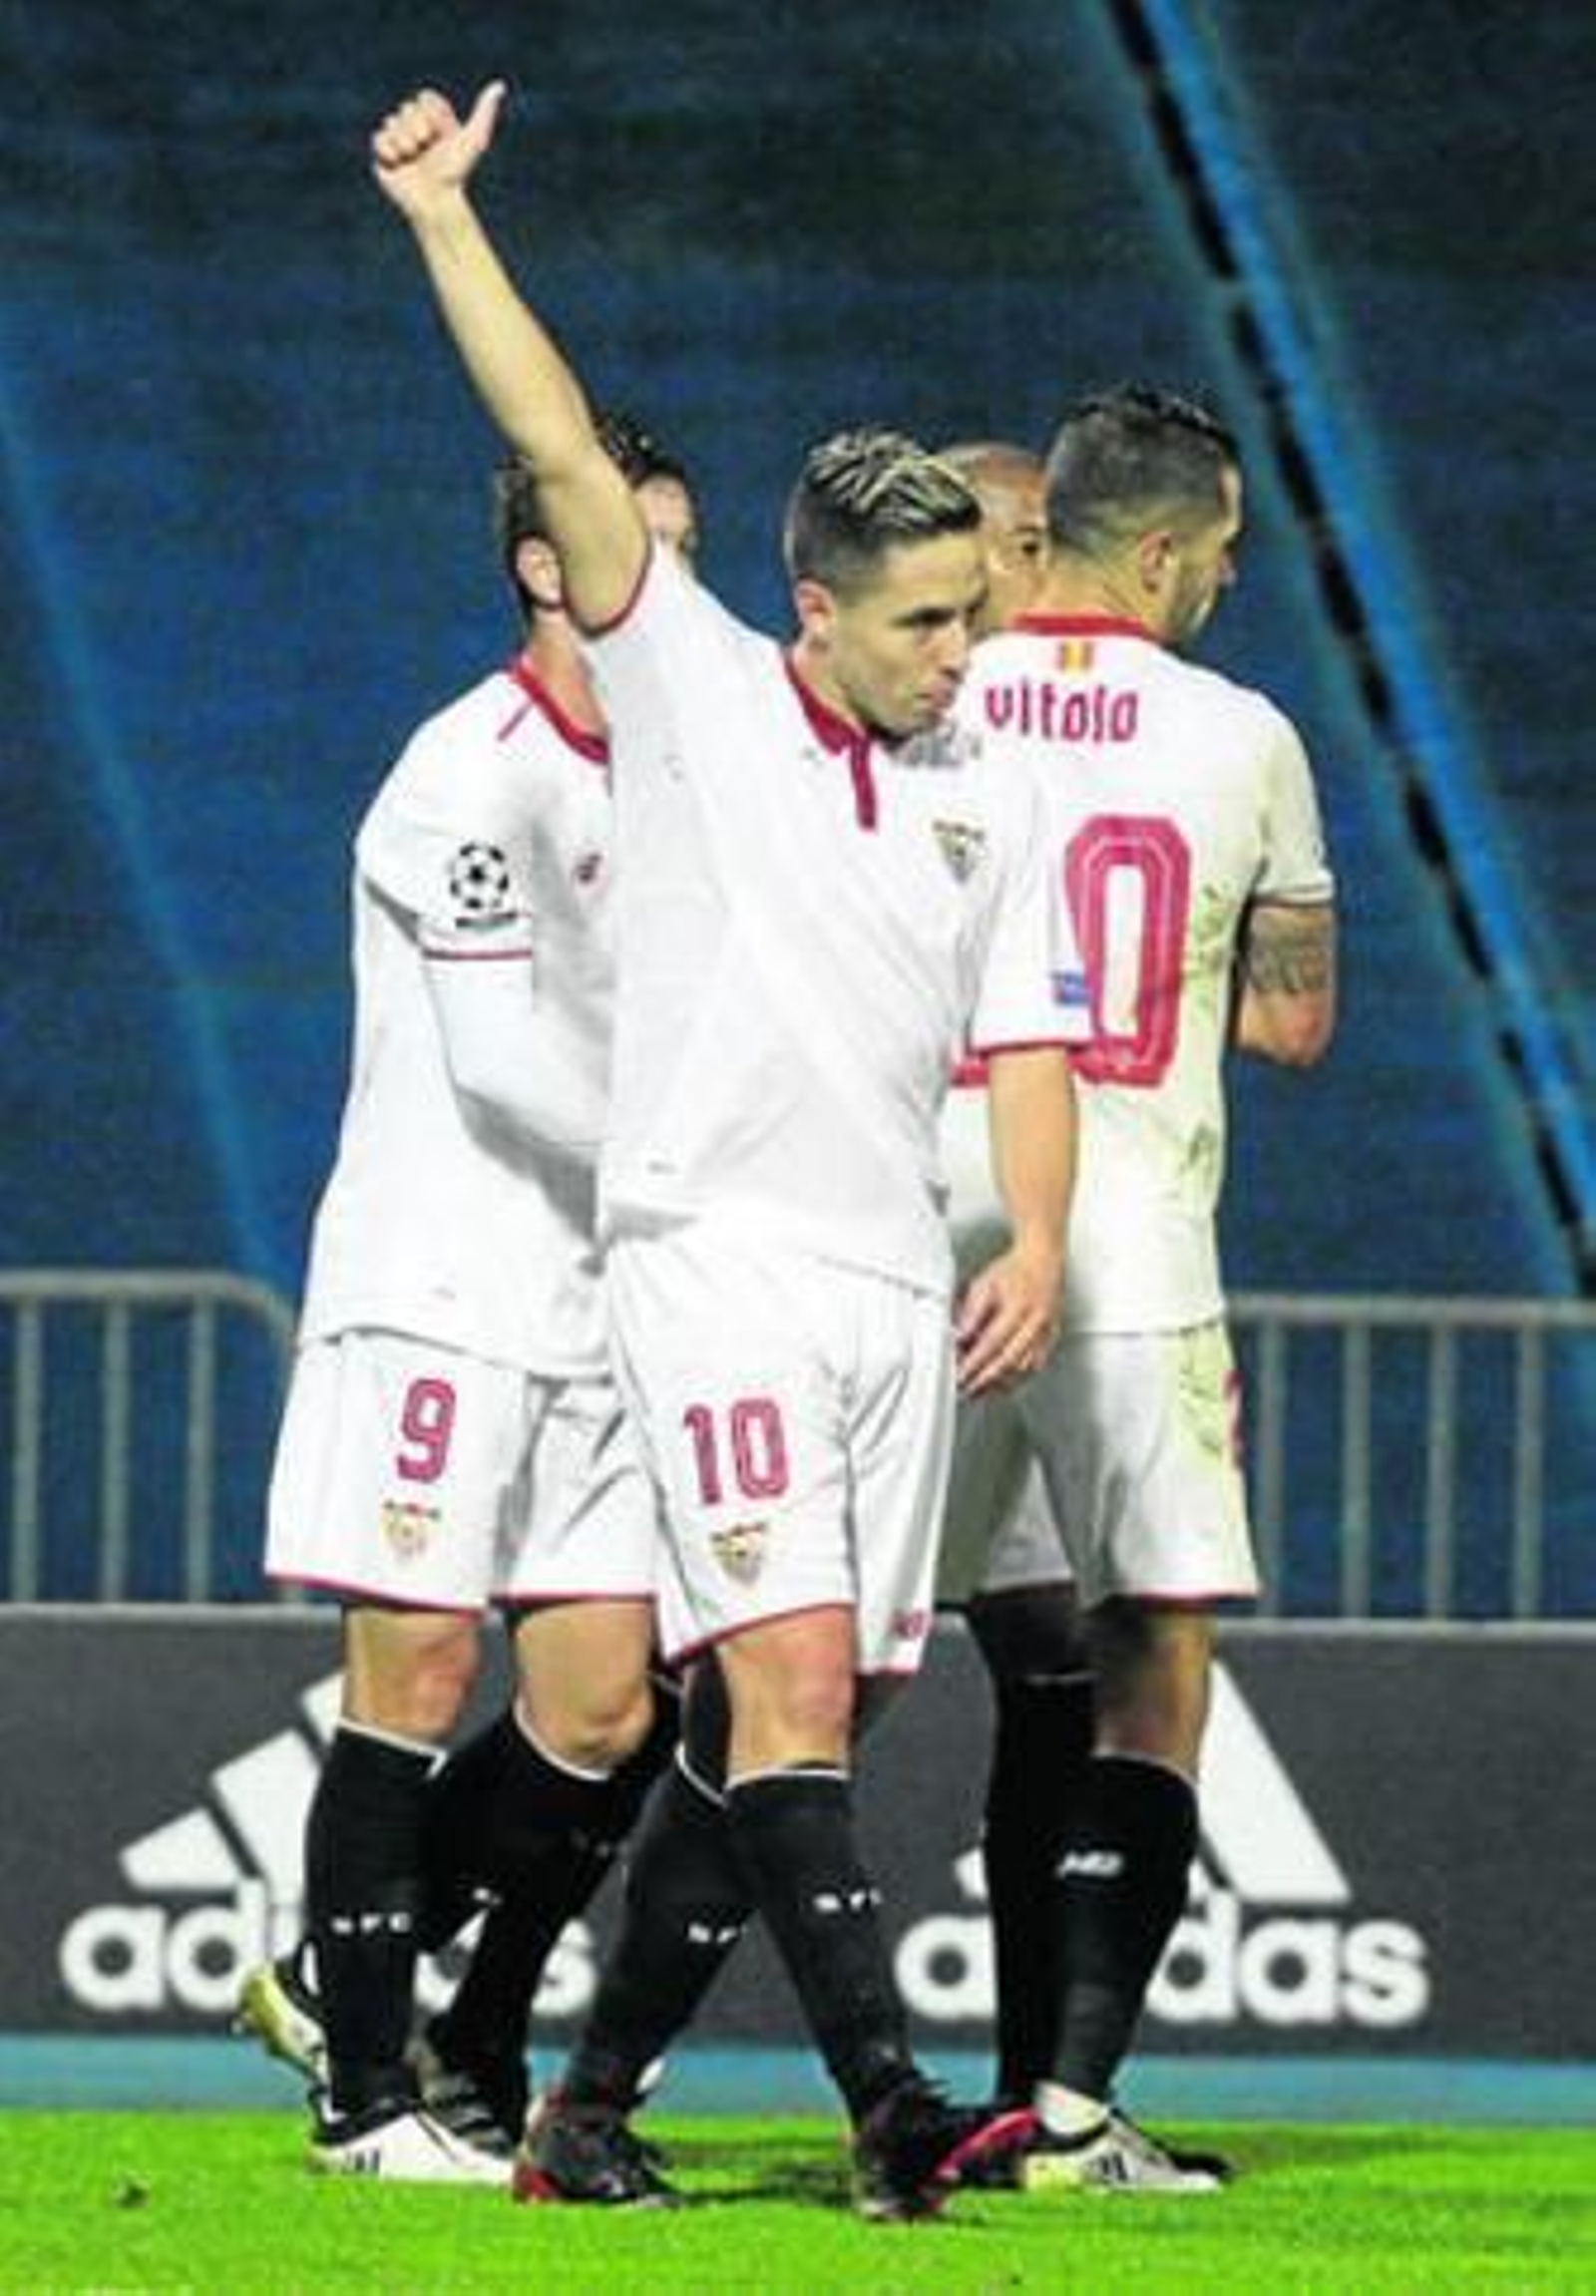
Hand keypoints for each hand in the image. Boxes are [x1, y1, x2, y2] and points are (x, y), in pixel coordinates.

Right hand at [371, 82, 506, 220]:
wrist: (436, 200)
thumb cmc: (456, 172)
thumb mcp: (474, 139)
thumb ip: (484, 112)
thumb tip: (500, 86)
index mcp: (436, 121)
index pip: (425, 98)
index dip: (432, 113)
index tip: (441, 133)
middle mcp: (418, 127)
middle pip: (407, 108)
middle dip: (418, 127)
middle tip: (426, 147)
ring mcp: (399, 140)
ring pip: (391, 121)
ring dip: (405, 141)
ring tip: (414, 158)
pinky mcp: (383, 155)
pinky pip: (378, 138)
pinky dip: (390, 149)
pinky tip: (400, 162)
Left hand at [953, 1240, 1064, 1396]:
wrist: (1043, 1260)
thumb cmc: (1013, 1271)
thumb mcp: (984, 1285)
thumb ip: (971, 1313)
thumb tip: (959, 1337)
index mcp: (1017, 1307)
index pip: (991, 1343)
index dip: (974, 1363)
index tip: (959, 1375)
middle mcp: (1035, 1322)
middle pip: (1008, 1360)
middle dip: (985, 1380)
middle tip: (966, 1390)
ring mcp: (1046, 1332)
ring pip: (1024, 1368)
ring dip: (1000, 1383)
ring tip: (980, 1391)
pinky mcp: (1052, 1337)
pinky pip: (1036, 1365)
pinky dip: (1019, 1378)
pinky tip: (1004, 1383)